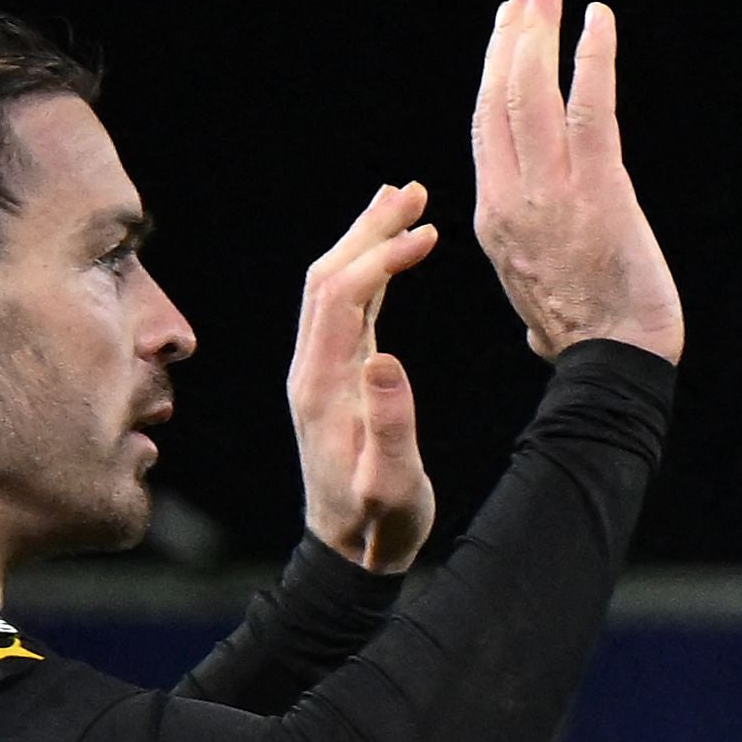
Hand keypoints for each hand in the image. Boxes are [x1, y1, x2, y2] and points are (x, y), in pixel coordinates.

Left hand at [287, 182, 440, 568]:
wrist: (350, 553)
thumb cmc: (379, 526)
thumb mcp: (391, 486)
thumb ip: (390, 426)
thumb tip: (386, 356)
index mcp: (323, 386)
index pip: (344, 298)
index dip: (382, 258)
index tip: (428, 232)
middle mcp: (313, 368)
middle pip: (330, 276)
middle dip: (369, 228)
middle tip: (412, 188)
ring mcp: (321, 370)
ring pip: (335, 285)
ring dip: (366, 240)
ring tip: (404, 202)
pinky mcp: (337, 376)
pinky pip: (348, 308)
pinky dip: (371, 271)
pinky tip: (395, 254)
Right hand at [468, 0, 683, 363]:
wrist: (613, 366)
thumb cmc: (588, 342)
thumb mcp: (538, 305)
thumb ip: (533, 279)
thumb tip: (533, 320)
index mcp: (493, 217)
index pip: (487, 126)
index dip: (494, 70)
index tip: (507, 28)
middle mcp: (510, 197)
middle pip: (500, 96)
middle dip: (513, 33)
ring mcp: (550, 192)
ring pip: (532, 93)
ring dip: (539, 31)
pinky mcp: (599, 191)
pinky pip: (589, 110)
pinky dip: (592, 60)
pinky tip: (598, 20)